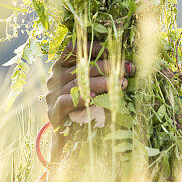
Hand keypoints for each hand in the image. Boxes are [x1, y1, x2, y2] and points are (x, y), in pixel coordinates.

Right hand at [44, 41, 134, 158]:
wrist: (68, 135)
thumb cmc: (84, 105)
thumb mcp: (90, 85)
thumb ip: (100, 73)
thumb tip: (127, 65)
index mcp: (62, 65)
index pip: (74, 49)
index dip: (93, 47)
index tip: (113, 51)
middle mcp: (56, 76)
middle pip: (82, 66)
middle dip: (108, 67)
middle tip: (128, 69)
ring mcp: (53, 93)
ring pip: (78, 84)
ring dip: (102, 83)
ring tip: (122, 84)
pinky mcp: (54, 111)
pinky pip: (65, 102)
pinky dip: (80, 99)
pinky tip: (94, 98)